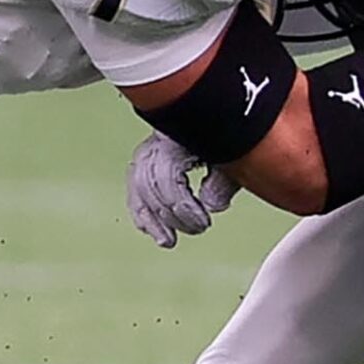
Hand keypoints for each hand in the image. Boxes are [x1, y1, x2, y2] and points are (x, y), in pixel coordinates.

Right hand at [126, 130, 237, 248]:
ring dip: (153, 221)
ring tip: (168, 241)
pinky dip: (141, 213)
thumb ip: (223, 182)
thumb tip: (211, 205)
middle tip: (197, 228)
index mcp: (174, 140)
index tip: (204, 221)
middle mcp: (154, 145)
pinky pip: (133, 191)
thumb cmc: (221, 134)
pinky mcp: (141, 164)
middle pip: (151, 187)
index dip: (184, 207)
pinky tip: (151, 230)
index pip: (167, 179)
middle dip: (173, 216)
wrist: (209, 121)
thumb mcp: (231, 154)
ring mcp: (145, 154)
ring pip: (137, 191)